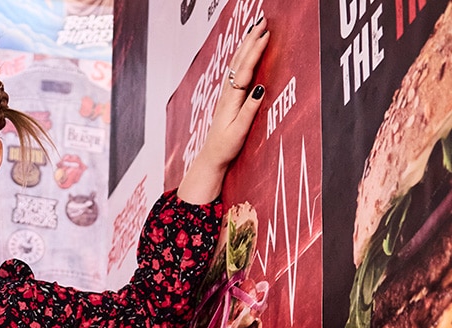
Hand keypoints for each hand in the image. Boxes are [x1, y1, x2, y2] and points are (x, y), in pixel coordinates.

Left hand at [177, 15, 270, 204]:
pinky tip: (244, 50)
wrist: (211, 158)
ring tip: (255, 28)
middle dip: (251, 39)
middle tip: (262, 20)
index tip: (265, 34)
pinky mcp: (227, 98)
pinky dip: (241, 56)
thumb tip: (260, 88)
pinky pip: (235, 71)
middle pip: (239, 61)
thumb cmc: (226, 147)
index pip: (245, 69)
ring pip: (236, 63)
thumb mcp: (239, 131)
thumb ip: (249, 110)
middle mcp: (227, 94)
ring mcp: (226, 95)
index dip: (255, 51)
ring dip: (246, 44)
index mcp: (232, 100)